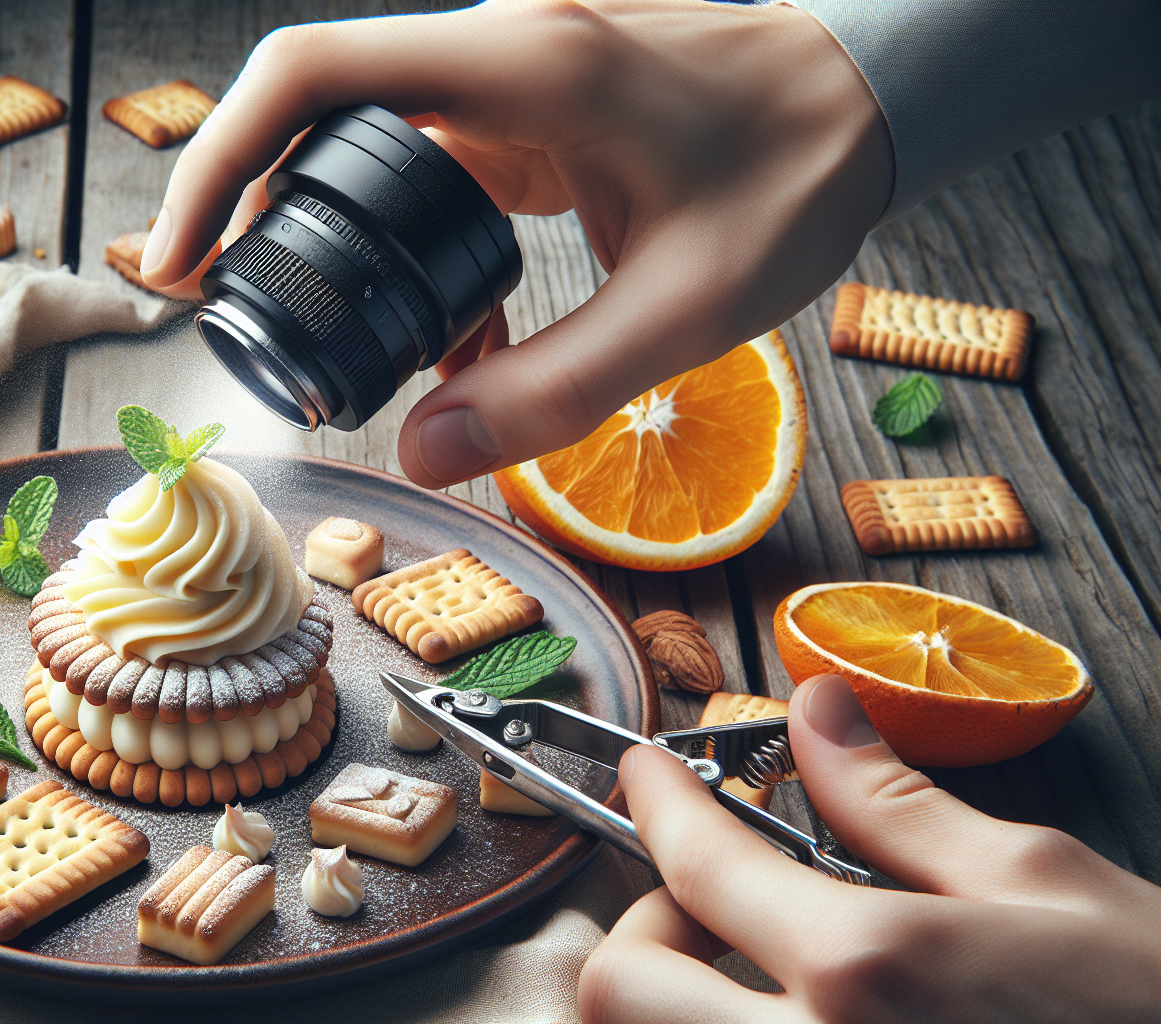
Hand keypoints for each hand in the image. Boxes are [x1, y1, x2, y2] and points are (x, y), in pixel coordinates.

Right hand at [139, 0, 891, 486]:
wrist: (875, 93)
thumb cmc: (800, 173)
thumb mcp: (691, 308)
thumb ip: (555, 388)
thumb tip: (419, 453)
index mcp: (522, 68)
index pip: (310, 76)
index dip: (213, 162)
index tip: (174, 259)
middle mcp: (496, 52)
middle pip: (313, 115)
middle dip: (259, 224)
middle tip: (235, 324)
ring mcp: (506, 75)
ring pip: (365, 151)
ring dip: (344, 253)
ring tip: (355, 356)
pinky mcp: (524, 108)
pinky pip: (429, 173)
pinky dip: (415, 257)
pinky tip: (458, 347)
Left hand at [578, 676, 1160, 1022]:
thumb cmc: (1155, 1010)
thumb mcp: (1045, 889)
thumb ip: (902, 808)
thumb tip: (820, 718)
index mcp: (867, 972)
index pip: (696, 863)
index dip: (659, 801)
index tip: (650, 778)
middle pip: (618, 986)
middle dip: (647, 922)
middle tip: (716, 893)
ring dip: (675, 993)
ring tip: (764, 968)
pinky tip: (802, 1018)